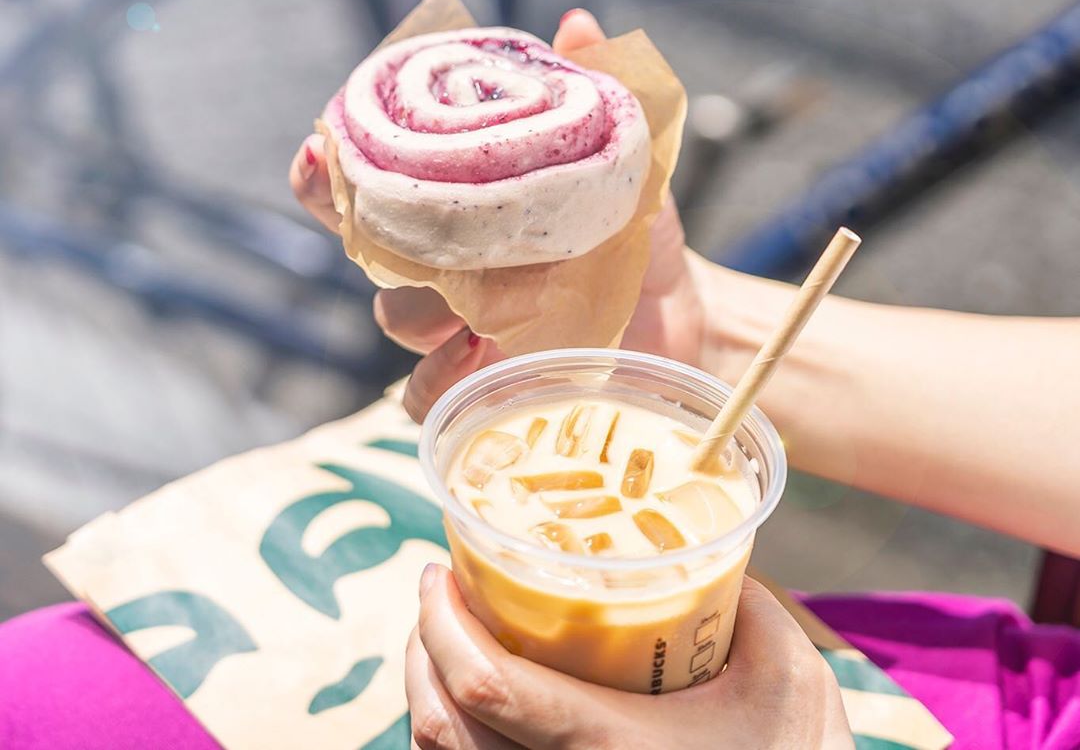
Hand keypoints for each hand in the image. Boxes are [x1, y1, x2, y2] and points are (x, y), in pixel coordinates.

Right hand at [290, 9, 705, 422]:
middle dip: (371, 242)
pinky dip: (435, 386)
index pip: (371, 183)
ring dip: (415, 314)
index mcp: (462, 204)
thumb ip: (597, 95)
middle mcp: (446, 261)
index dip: (328, 169)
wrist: (679, 307)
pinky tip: (475, 365)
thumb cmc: (637, 226)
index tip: (320, 147)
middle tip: (408, 236)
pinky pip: (425, 396)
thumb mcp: (623, 160)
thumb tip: (575, 23)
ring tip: (466, 313)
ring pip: (396, 320)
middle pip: (373, 254)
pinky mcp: (482, 378)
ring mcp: (460, 321)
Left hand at [404, 565, 852, 749]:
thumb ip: (742, 596)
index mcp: (610, 746)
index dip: (442, 626)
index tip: (438, 570)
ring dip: (428, 689)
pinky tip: (478, 689)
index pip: (488, 689)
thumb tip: (693, 543)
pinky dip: (452, 730)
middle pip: (443, 727)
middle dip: (422, 649)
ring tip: (445, 630)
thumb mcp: (786, 671)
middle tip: (438, 588)